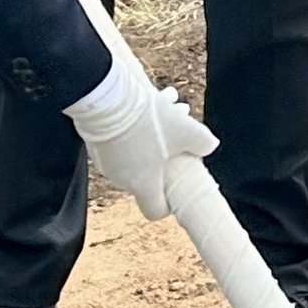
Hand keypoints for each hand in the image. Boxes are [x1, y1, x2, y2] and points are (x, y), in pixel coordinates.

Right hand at [66, 52, 216, 218]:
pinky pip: (120, 139)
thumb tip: (211, 145)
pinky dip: (134, 126)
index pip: (155, 210)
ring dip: (153, 133)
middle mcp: (121, 179)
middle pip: (149, 174)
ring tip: (167, 102)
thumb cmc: (146, 121)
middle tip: (179, 125)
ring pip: (136, 152)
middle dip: (168, 152)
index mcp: (143, 184)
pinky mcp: (96, 143)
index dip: (168, 202)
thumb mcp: (185, 130)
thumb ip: (202, 142)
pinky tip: (147, 100)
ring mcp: (106, 162)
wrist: (106, 98)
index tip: (177, 187)